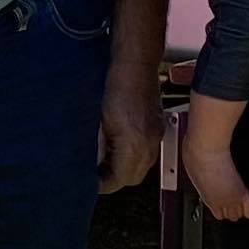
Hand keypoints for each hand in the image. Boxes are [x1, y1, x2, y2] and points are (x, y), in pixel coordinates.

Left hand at [98, 62, 160, 195]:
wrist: (134, 64)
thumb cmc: (113, 86)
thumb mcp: (96, 122)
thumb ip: (96, 149)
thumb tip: (91, 167)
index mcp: (134, 144)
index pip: (119, 179)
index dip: (103, 185)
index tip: (90, 184)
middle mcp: (150, 144)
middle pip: (133, 178)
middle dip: (114, 179)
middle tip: (96, 175)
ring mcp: (157, 136)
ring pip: (142, 166)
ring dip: (125, 168)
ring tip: (105, 161)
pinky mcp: (158, 128)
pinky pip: (148, 152)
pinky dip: (134, 156)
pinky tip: (119, 147)